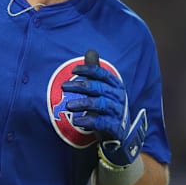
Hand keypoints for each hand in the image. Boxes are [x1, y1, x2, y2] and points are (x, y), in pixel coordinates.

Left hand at [61, 52, 147, 168]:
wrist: (121, 133)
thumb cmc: (108, 107)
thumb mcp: (103, 88)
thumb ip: (96, 72)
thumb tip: (91, 51)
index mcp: (116, 85)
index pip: (103, 74)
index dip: (89, 70)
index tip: (73, 71)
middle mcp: (119, 97)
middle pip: (99, 88)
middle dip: (81, 86)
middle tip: (64, 87)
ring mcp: (118, 112)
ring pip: (101, 104)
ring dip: (83, 103)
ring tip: (68, 105)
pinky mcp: (115, 127)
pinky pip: (102, 123)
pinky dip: (89, 121)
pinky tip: (76, 121)